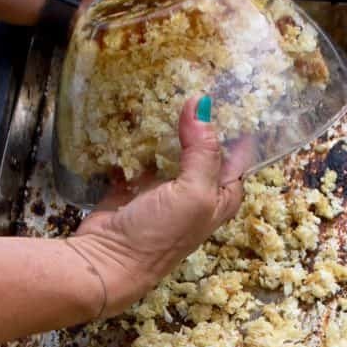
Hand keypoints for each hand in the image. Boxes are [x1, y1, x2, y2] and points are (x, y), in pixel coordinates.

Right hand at [66, 97, 243, 317]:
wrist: (108, 261)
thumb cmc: (160, 234)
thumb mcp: (193, 193)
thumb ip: (202, 151)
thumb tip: (201, 105)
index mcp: (219, 199)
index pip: (237, 159)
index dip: (237, 131)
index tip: (230, 95)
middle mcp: (195, 195)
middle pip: (204, 151)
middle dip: (200, 123)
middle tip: (193, 85)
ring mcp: (163, 191)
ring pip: (171, 151)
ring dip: (168, 127)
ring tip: (166, 92)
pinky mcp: (133, 188)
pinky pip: (139, 157)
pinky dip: (137, 140)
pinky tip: (135, 116)